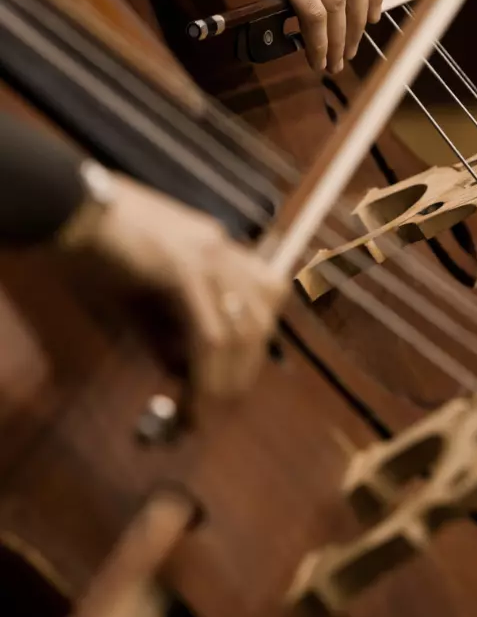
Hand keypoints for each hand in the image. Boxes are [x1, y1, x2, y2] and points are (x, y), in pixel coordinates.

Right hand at [54, 171, 285, 408]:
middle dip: (246, 366)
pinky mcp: (185, 271)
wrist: (71, 206)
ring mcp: (206, 257)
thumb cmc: (98, 246)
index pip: (265, 292)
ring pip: (243, 331)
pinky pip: (210, 336)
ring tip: (203, 409)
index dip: (255, 340)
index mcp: (214, 244)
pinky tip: (192, 398)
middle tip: (221, 401)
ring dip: (227, 379)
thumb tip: (181, 371)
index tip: (234, 374)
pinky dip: (206, 375)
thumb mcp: (138, 293)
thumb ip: (164, 330)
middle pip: (263, 314)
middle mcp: (220, 247)